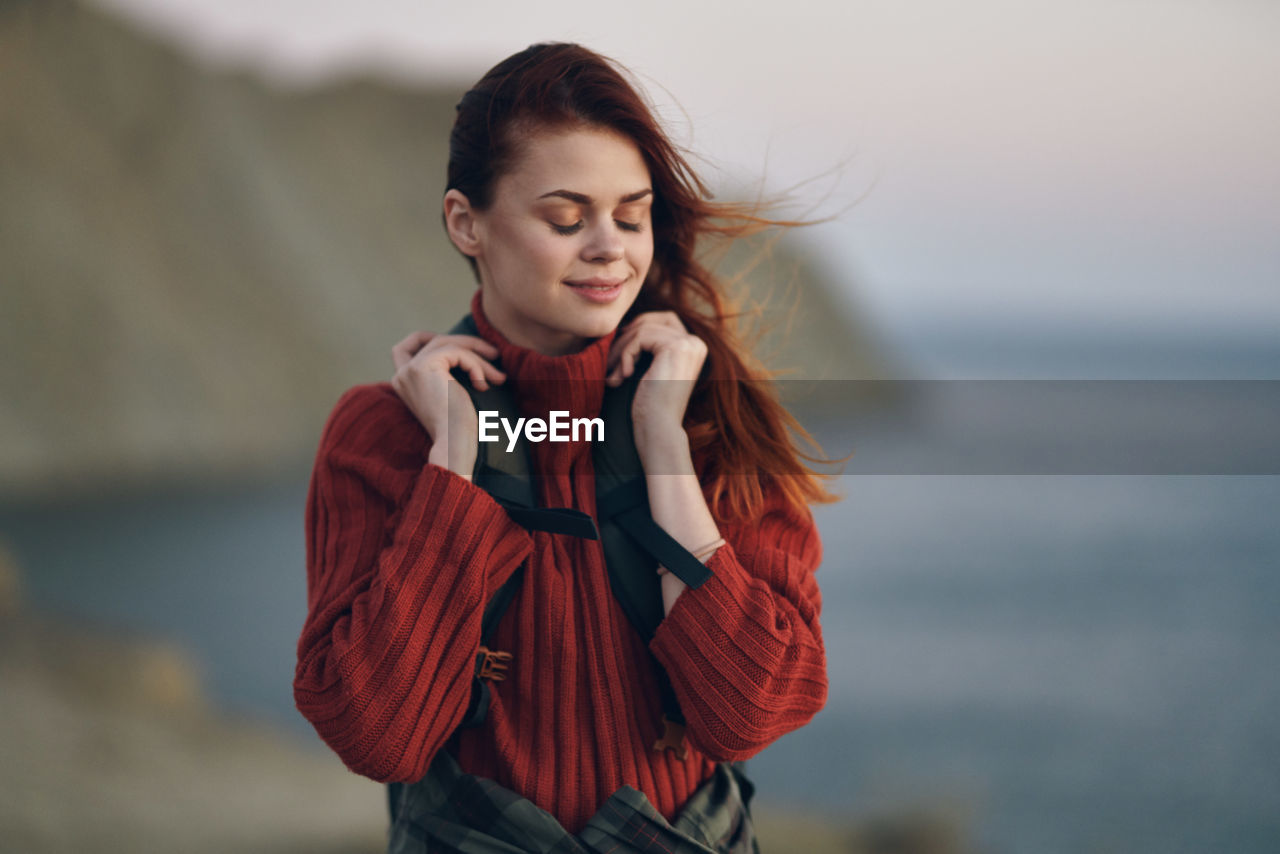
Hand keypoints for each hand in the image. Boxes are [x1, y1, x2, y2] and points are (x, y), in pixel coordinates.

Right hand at [390, 331, 505, 476]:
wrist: (453, 444)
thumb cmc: (457, 428)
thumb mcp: (449, 395)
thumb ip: (447, 375)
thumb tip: (477, 352)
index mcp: (403, 383)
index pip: (403, 348)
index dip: (427, 339)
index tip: (460, 346)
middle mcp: (402, 374)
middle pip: (433, 341)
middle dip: (466, 344)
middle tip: (493, 354)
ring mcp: (411, 368)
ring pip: (449, 345)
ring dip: (478, 356)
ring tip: (498, 375)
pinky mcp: (425, 365)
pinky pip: (457, 352)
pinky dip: (476, 365)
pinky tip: (483, 385)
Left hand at [605, 311, 706, 452]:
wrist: (659, 429)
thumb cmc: (651, 405)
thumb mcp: (652, 369)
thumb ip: (649, 346)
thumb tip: (626, 324)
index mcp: (694, 347)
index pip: (664, 319)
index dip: (638, 329)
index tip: (619, 350)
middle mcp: (696, 343)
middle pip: (651, 322)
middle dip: (625, 340)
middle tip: (609, 364)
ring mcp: (687, 344)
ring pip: (641, 330)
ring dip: (620, 351)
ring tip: (612, 375)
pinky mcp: (675, 347)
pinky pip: (639, 337)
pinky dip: (624, 356)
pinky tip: (621, 378)